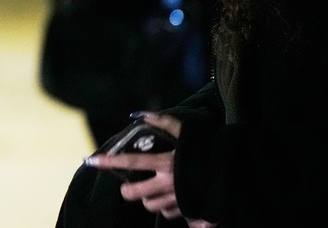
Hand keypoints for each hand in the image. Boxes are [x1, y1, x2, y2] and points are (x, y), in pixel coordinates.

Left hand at [84, 113, 200, 221]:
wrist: (236, 172)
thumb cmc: (209, 149)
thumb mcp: (187, 131)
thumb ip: (163, 121)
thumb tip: (140, 114)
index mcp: (166, 162)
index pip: (130, 161)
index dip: (108, 162)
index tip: (90, 160)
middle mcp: (169, 183)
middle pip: (135, 194)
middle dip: (128, 191)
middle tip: (128, 186)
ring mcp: (178, 200)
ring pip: (151, 206)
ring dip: (148, 200)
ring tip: (152, 191)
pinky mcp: (188, 211)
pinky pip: (169, 214)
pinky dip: (166, 208)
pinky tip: (171, 198)